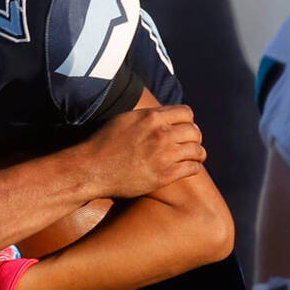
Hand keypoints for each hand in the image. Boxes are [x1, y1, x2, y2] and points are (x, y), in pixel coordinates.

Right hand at [82, 104, 206, 199]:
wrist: (92, 169)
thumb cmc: (104, 143)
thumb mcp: (125, 119)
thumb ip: (147, 116)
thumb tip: (163, 115)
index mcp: (152, 117)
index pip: (187, 113)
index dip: (188, 121)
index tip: (184, 128)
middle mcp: (161, 134)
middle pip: (194, 131)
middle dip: (194, 137)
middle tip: (190, 144)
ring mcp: (164, 156)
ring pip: (197, 151)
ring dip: (197, 153)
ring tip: (194, 157)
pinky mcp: (164, 176)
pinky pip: (191, 168)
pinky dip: (193, 167)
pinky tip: (187, 168)